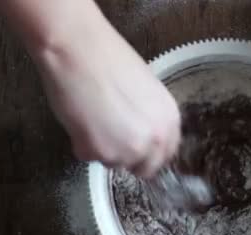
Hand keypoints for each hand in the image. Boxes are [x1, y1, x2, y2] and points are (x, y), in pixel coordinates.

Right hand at [34, 14, 180, 177]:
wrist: (79, 50)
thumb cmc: (109, 61)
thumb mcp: (147, 92)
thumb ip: (150, 119)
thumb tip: (143, 135)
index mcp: (170, 120)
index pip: (166, 155)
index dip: (149, 154)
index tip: (136, 149)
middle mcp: (156, 139)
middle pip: (143, 168)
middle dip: (127, 158)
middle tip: (110, 136)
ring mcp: (130, 150)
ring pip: (114, 163)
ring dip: (102, 148)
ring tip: (92, 117)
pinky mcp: (101, 152)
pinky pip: (90, 158)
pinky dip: (82, 144)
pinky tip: (80, 118)